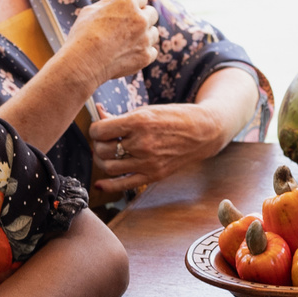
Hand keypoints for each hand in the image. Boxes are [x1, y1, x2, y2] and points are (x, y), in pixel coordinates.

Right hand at [55, 0, 159, 90]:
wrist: (83, 63)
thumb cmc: (82, 35)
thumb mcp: (90, 11)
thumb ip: (107, 1)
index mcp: (128, 3)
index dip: (134, 2)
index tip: (126, 10)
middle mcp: (140, 19)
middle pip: (152, 13)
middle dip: (143, 16)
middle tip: (128, 25)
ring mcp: (145, 39)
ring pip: (154, 32)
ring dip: (145, 34)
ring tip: (127, 41)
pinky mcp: (146, 56)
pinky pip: (152, 51)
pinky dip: (144, 51)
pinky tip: (130, 53)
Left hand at [88, 103, 224, 193]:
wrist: (202, 132)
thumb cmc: (173, 117)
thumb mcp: (147, 111)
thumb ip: (120, 117)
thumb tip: (98, 114)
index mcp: (139, 122)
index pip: (100, 130)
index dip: (95, 129)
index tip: (99, 128)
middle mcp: (143, 143)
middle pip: (103, 150)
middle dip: (98, 144)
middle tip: (104, 141)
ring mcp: (148, 162)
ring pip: (109, 167)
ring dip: (102, 161)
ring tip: (107, 155)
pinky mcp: (153, 175)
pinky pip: (123, 185)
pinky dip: (108, 185)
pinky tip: (100, 183)